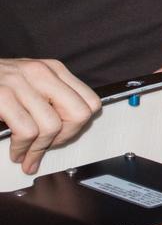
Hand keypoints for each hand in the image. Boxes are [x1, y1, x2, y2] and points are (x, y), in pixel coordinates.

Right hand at [0, 58, 100, 174]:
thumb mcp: (28, 85)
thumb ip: (50, 100)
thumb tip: (68, 131)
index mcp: (53, 70)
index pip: (90, 101)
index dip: (79, 125)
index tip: (63, 136)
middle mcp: (40, 72)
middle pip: (79, 114)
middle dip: (65, 138)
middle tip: (47, 148)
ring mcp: (20, 83)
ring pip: (52, 126)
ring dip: (38, 149)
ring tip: (26, 155)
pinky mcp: (1, 96)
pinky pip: (27, 131)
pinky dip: (22, 149)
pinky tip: (15, 152)